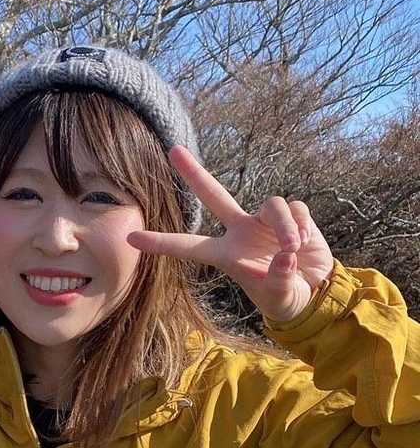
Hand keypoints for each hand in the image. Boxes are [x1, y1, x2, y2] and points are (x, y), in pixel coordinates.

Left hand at [127, 147, 334, 324]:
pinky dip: (301, 226)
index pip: (188, 247)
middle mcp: (241, 232)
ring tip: (293, 249)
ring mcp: (265, 220)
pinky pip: (295, 209)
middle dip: (194, 173)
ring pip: (271, 205)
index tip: (130, 237)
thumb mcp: (280, 298)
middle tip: (173, 150)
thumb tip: (285, 255)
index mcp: (226, 255)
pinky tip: (305, 243)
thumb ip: (278, 280)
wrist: (316, 291)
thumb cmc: (287, 297)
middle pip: (214, 195)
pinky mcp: (293, 214)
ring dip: (284, 226)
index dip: (161, 242)